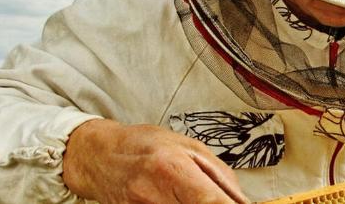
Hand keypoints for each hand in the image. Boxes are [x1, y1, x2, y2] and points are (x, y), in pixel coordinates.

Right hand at [63, 119, 249, 203]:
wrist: (100, 156)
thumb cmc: (147, 145)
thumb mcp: (190, 147)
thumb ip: (220, 176)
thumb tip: (243, 202)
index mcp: (172, 168)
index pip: (210, 200)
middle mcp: (153, 194)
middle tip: (221, 201)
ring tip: (193, 196)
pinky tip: (180, 201)